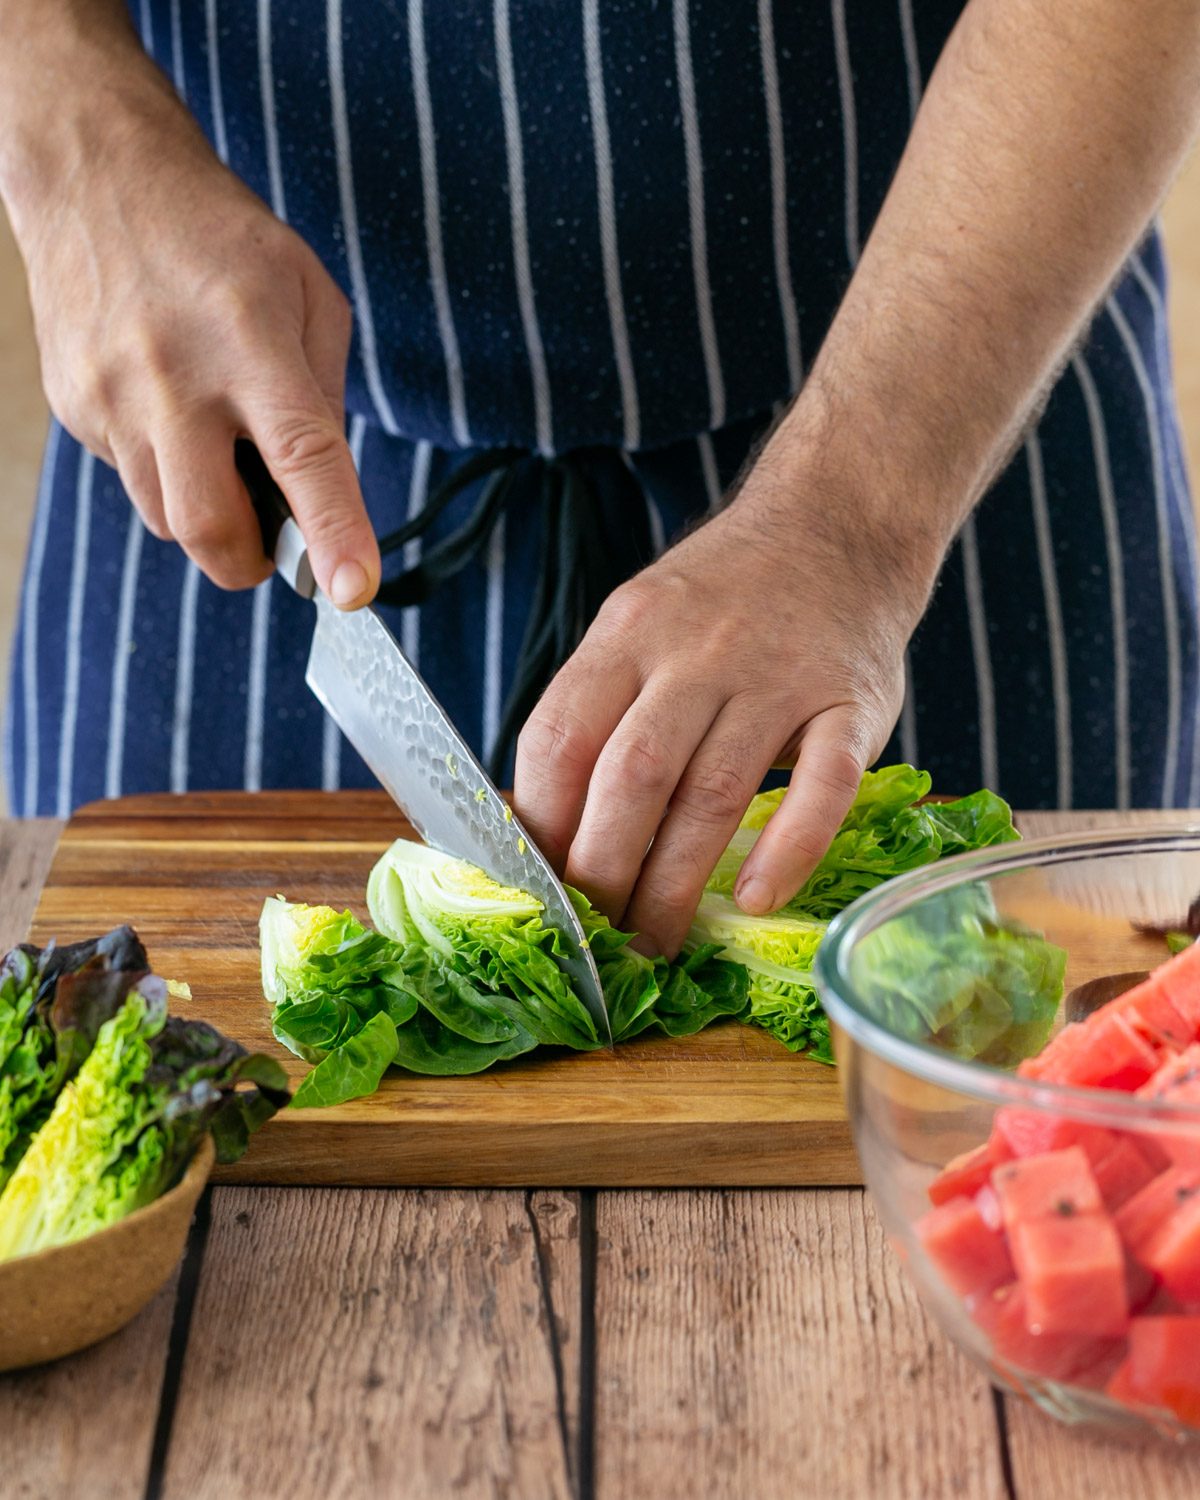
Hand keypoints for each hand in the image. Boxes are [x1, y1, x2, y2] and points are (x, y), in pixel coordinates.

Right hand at [8, 49, 377, 604]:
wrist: (96, 177)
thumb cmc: (219, 237)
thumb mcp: (309, 294)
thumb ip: (326, 397)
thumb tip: (328, 493)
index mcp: (250, 343)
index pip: (301, 457)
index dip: (330, 533)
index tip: (353, 590)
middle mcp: (173, 379)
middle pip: (210, 528)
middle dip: (252, 562)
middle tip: (276, 541)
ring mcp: (112, 399)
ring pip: (167, 521)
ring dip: (209, 516)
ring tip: (221, 449)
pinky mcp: (75, 410)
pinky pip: (132, 481)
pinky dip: (167, 473)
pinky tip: (173, 412)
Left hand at [513, 427, 944, 957]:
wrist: (836, 526)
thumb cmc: (722, 597)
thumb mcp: (640, 625)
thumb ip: (598, 707)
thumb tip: (539, 821)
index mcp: (629, 632)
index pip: (561, 737)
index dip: (542, 825)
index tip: (539, 889)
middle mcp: (698, 651)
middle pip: (632, 775)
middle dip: (603, 872)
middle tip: (595, 941)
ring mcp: (779, 676)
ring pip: (715, 790)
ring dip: (676, 882)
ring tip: (655, 944)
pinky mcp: (851, 703)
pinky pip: (824, 784)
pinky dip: (790, 846)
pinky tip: (755, 898)